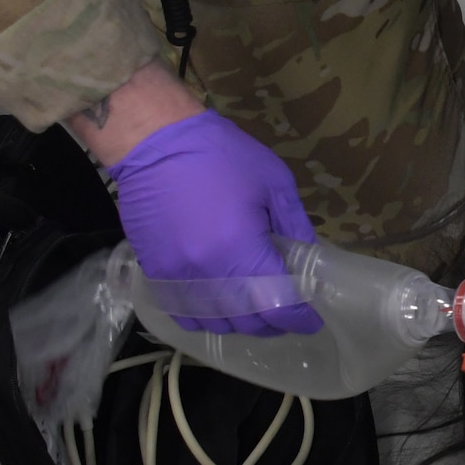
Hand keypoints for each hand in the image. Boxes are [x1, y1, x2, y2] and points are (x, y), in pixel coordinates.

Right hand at [107, 109, 322, 336]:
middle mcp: (207, 273)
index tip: (310, 319)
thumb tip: (308, 260)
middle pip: (246, 321)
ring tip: (255, 311)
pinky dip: (206, 318)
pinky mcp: (155, 272)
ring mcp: (176, 276)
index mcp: (240, 248)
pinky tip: (219, 307)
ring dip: (240, 323)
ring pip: (214, 323)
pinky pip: (183, 312)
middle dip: (272, 322)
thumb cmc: (219, 155)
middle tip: (286, 312)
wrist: (154, 141)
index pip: (276, 303)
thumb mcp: (273, 182)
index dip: (298, 318)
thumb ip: (295, 226)